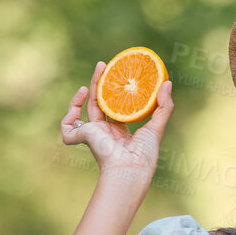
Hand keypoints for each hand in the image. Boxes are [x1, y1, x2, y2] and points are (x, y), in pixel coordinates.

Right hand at [59, 61, 175, 189]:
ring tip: (85, 84)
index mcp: (120, 132)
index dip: (113, 92)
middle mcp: (105, 133)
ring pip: (80, 112)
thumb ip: (165, 106)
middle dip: (98, 84)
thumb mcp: (157, 127)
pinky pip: (67, 128)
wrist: (130, 169)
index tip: (116, 75)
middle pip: (97, 104)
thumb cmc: (145, 155)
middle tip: (101, 65)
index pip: (114, 108)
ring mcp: (93, 136)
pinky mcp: (83, 138)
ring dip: (79, 97)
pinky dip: (68, 117)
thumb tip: (167, 83)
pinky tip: (76, 105)